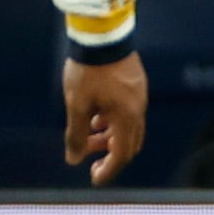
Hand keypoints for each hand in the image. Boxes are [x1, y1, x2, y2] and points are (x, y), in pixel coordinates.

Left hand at [63, 53, 147, 184]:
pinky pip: (129, 113)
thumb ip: (76, 134)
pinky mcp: (136, 85)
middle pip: (129, 144)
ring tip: (89, 134)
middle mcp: (138, 110)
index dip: (108, 170)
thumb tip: (74, 159)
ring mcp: (139, 96)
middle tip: (90, 159)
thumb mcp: (76, 104)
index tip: (94, 178)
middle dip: (110, 155)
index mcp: (126, 118)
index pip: (121, 154)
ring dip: (110, 137)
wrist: (103, 36)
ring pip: (128, 128)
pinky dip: (113, 122)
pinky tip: (97, 115)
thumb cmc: (89, 71)